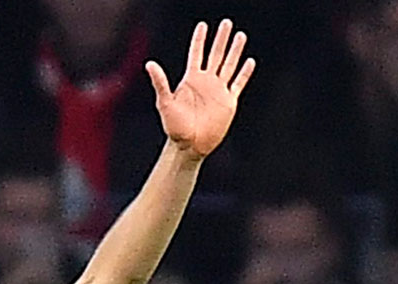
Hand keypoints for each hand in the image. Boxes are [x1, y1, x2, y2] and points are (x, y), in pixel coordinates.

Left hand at [146, 20, 254, 159]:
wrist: (189, 146)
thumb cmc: (174, 127)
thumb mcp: (165, 102)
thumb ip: (160, 82)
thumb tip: (149, 63)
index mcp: (190, 80)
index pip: (196, 54)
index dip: (199, 39)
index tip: (203, 25)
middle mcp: (206, 82)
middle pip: (216, 55)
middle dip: (221, 39)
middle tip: (227, 23)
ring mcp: (218, 91)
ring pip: (229, 65)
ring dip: (235, 51)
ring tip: (240, 35)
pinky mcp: (229, 102)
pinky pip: (238, 83)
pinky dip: (244, 73)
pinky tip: (249, 61)